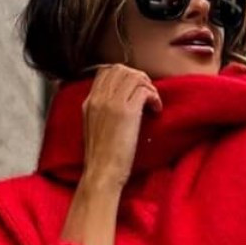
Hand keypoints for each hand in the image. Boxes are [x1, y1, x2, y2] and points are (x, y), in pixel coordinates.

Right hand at [79, 63, 162, 191]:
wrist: (101, 174)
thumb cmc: (101, 160)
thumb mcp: (93, 130)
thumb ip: (101, 113)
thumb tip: (118, 104)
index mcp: (89, 102)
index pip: (106, 71)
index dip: (125, 75)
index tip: (135, 88)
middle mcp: (99, 98)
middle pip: (121, 69)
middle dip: (138, 77)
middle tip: (147, 93)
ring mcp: (112, 103)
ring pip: (134, 76)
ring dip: (148, 86)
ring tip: (153, 102)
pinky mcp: (127, 112)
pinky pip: (145, 90)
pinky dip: (154, 97)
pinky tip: (156, 110)